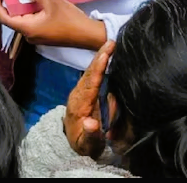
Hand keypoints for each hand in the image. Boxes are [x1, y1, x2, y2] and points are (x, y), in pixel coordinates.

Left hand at [0, 0, 106, 49]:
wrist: (88, 34)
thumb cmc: (69, 19)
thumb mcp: (52, 1)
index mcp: (27, 28)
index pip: (5, 18)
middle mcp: (29, 35)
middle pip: (15, 18)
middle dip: (12, 3)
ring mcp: (38, 35)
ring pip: (25, 19)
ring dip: (24, 6)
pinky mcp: (46, 34)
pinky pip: (34, 20)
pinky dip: (33, 10)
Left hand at [64, 41, 114, 157]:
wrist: (74, 142)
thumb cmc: (84, 144)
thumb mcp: (87, 145)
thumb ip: (90, 135)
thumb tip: (91, 124)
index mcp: (79, 106)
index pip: (90, 84)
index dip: (97, 69)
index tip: (105, 55)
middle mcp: (78, 95)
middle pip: (89, 73)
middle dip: (100, 57)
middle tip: (111, 41)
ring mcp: (80, 91)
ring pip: (90, 71)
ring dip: (100, 57)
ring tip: (111, 44)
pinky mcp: (85, 90)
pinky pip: (93, 74)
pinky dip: (100, 63)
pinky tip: (107, 54)